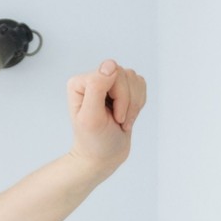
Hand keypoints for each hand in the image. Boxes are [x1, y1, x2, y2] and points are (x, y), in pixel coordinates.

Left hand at [66, 58, 145, 178]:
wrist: (104, 156)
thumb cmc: (94, 141)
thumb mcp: (92, 116)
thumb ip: (97, 87)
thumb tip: (110, 64)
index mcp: (80, 82)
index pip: (112, 73)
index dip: (119, 97)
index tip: (112, 117)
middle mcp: (93, 79)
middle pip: (124, 75)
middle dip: (127, 102)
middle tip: (118, 121)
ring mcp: (109, 83)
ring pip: (134, 79)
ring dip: (133, 105)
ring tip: (121, 120)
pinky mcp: (123, 89)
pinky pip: (141, 85)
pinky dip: (138, 104)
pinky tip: (127, 116)